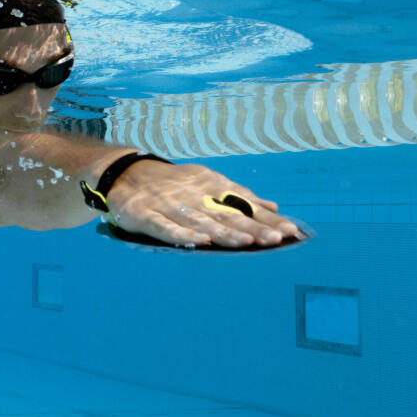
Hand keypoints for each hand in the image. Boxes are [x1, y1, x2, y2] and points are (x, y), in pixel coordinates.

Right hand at [105, 161, 304, 247]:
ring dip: (224, 233)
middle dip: (252, 227)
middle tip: (275, 239)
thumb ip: (239, 197)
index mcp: (210, 187)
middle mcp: (194, 196)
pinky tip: (199, 243)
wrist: (126, 173)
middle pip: (226, 214)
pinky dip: (182, 235)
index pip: (243, 205)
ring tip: (246, 242)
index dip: (266, 219)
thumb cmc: (174, 183)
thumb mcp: (208, 182)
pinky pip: (165, 228)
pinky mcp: (146, 217)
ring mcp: (169, 207)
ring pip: (200, 222)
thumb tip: (273, 208)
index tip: (290, 231)